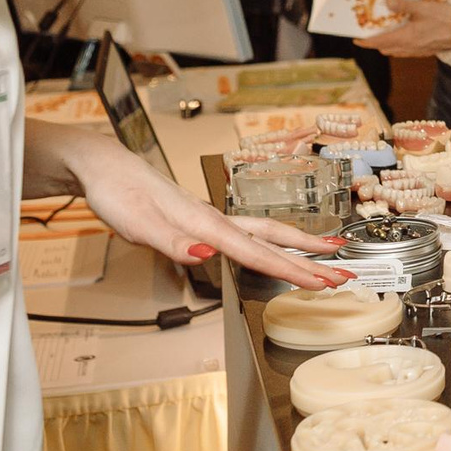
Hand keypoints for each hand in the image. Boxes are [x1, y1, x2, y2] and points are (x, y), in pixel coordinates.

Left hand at [66, 132, 347, 289]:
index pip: (257, 253)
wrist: (104, 167)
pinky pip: (250, 233)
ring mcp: (211, 218)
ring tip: (330, 252)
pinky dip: (274, 242)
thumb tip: (208, 254)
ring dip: (300, 246)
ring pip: (266, 233)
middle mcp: (215, 220)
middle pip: (274, 241)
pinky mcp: (202, 220)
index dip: (293, 270)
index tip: (324, 282)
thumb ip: (173, 242)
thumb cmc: (118, 193)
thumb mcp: (136, 224)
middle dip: (312, 259)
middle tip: (345, 273)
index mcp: (205, 224)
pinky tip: (279, 247)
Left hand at [362, 0, 450, 57]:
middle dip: (376, 43)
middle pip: (386, 49)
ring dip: (389, 45)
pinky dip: (402, 46)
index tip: (355, 39)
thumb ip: (403, 4)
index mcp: (406, 37)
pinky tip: (406, 37)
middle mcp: (410, 47)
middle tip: (371, 33)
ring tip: (387, 34)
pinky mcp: (429, 51)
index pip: (379, 42)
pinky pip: (409, 52)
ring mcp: (420, 51)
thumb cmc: (446, 17)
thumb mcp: (423, 6)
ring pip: (398, 52)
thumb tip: (388, 2)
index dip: (365, 41)